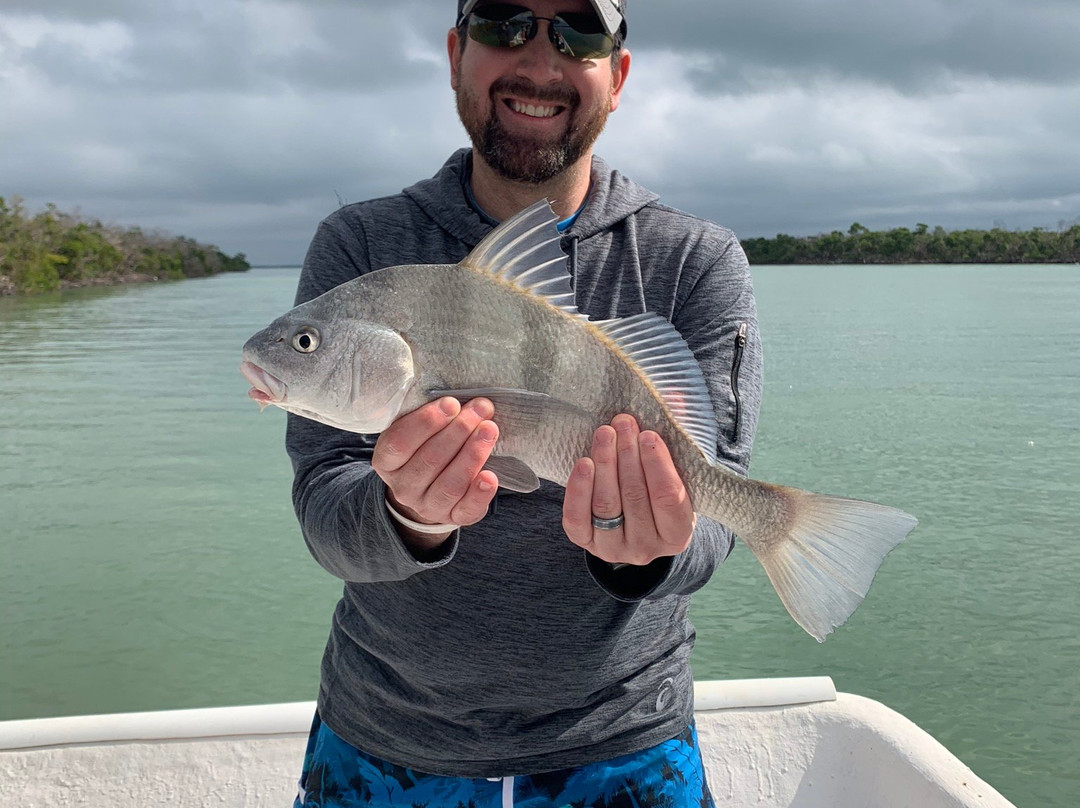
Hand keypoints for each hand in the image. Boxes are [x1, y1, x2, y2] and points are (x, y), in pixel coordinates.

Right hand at [371, 397, 499, 547]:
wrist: (429, 488)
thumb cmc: (426, 447)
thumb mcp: (416, 431)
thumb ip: (431, 416)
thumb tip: (464, 397)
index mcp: (386, 461)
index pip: (399, 443)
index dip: (425, 422)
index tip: (451, 403)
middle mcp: (403, 487)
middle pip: (429, 460)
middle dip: (458, 431)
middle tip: (480, 410)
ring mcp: (427, 506)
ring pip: (450, 484)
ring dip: (472, 455)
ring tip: (489, 430)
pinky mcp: (454, 517)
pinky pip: (466, 510)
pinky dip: (480, 494)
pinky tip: (490, 477)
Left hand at [562, 414, 695, 565]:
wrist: (638, 525)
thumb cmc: (662, 491)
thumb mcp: (679, 473)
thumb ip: (679, 438)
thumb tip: (674, 396)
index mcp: (678, 533)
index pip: (669, 498)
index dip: (658, 465)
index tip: (649, 434)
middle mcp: (648, 547)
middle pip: (635, 497)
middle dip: (628, 455)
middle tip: (623, 424)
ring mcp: (615, 548)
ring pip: (607, 505)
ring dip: (605, 463)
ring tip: (604, 433)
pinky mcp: (587, 544)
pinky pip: (578, 520)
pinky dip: (578, 490)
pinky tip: (583, 463)